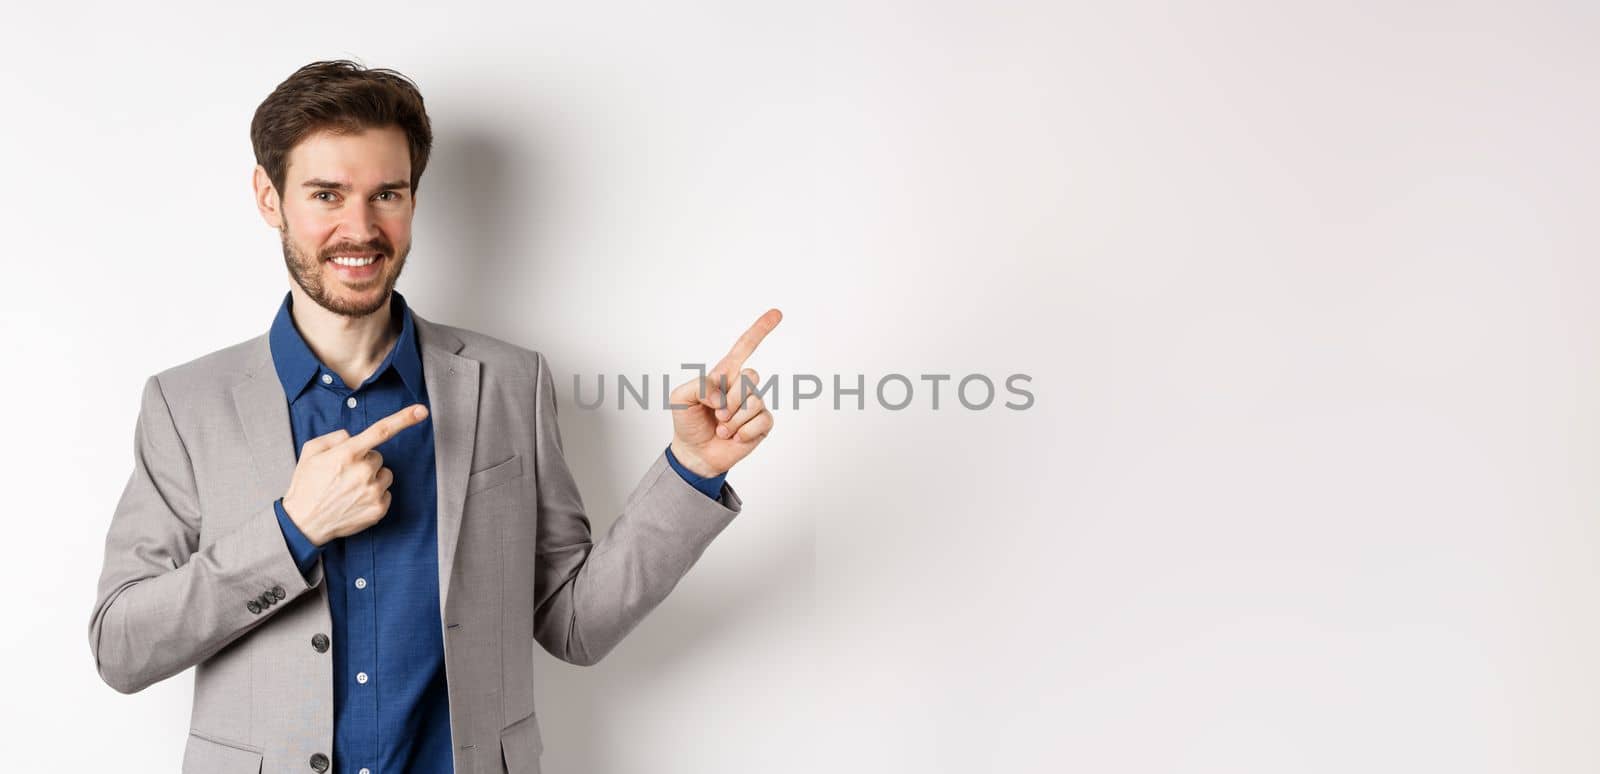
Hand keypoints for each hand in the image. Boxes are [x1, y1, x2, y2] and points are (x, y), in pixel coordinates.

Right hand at [280, 404, 429, 545]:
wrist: (303, 524)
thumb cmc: (306, 485)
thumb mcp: (311, 452)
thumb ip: (334, 437)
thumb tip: (353, 436)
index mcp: (347, 454)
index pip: (381, 431)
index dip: (404, 419)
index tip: (422, 411)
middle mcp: (363, 472)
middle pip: (378, 457)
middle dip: (365, 462)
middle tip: (344, 475)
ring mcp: (372, 492)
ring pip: (385, 475)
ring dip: (372, 478)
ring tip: (349, 489)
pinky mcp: (378, 509)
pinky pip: (386, 493)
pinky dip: (374, 495)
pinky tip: (355, 501)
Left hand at [668, 309, 781, 476]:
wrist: (695, 453)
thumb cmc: (688, 422)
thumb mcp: (680, 398)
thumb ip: (698, 386)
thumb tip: (722, 395)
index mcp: (724, 374)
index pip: (744, 347)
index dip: (760, 330)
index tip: (777, 313)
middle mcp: (742, 386)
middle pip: (751, 377)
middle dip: (731, 399)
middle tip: (717, 414)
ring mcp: (754, 405)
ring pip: (755, 401)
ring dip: (734, 420)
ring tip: (722, 429)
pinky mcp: (762, 424)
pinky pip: (762, 421)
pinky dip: (744, 432)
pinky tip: (735, 437)